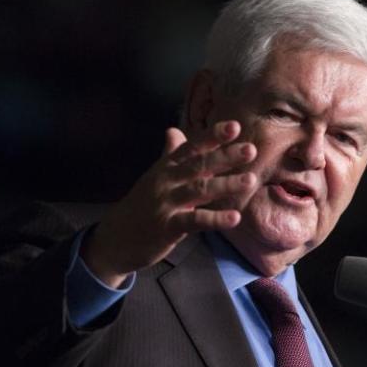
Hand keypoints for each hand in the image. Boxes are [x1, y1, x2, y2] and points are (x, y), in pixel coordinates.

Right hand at [82, 120, 257, 287]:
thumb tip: (174, 130)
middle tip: (251, 149)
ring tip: (250, 180)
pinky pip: (194, 221)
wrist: (116, 239)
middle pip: (197, 165)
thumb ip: (169, 155)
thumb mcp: (154, 178)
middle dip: (224, 156)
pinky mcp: (167, 228)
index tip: (235, 127)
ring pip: (198, 190)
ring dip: (225, 185)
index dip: (212, 136)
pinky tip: (234, 217)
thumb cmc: (141, 207)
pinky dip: (215, 219)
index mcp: (165, 168)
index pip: (191, 147)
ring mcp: (165, 204)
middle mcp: (165, 181)